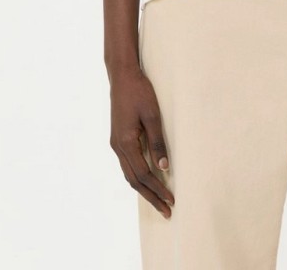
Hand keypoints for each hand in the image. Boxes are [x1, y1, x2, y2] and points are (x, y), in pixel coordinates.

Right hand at [108, 67, 174, 218]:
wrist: (122, 76)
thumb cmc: (139, 92)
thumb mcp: (152, 115)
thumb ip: (157, 142)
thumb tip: (164, 167)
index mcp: (125, 142)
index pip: (143, 174)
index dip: (157, 188)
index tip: (171, 199)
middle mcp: (117, 147)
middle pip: (134, 180)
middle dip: (151, 196)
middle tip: (167, 210)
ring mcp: (115, 143)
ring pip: (128, 174)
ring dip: (143, 189)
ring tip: (158, 200)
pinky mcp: (117, 138)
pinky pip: (127, 165)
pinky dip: (137, 177)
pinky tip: (146, 181)